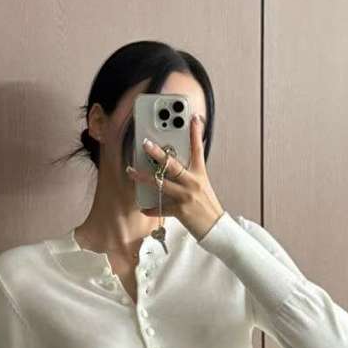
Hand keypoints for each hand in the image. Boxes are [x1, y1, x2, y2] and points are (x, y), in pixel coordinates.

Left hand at [125, 114, 224, 240]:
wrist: (216, 229)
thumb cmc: (207, 207)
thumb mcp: (202, 187)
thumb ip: (189, 176)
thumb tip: (172, 167)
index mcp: (200, 175)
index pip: (198, 150)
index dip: (196, 133)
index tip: (193, 118)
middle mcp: (193, 183)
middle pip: (173, 164)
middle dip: (158, 153)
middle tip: (146, 144)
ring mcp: (186, 196)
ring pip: (161, 183)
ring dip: (143, 177)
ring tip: (132, 171)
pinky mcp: (180, 211)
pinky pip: (160, 207)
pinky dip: (150, 208)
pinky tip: (143, 207)